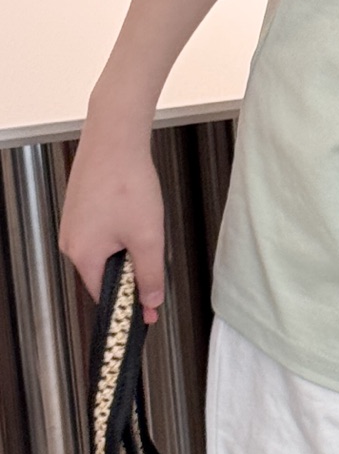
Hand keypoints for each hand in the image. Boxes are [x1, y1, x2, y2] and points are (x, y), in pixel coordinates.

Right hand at [58, 120, 165, 322]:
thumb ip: (150, 275)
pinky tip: (134, 215)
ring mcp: (73, 224)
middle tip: (152, 252)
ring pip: (106, 253)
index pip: (104, 296)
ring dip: (128, 250)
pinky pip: (102, 234)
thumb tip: (150, 302)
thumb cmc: (127, 184)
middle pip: (104, 275)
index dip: (129, 305)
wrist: (116, 140)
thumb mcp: (148, 238)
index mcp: (82, 254)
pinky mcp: (80, 210)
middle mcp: (71, 241)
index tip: (148, 313)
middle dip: (131, 271)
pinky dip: (121, 233)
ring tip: (143, 225)